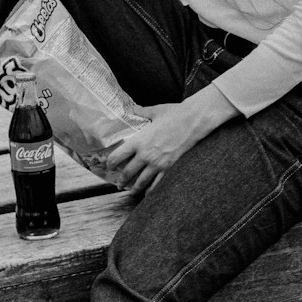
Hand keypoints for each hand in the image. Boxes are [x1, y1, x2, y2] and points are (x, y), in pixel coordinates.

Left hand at [108, 88, 238, 194]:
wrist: (193, 121)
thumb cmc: (175, 114)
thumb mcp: (156, 111)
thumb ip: (142, 112)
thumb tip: (134, 108)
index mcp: (139, 140)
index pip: (118, 156)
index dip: (110, 163)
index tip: (109, 166)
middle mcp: (145, 154)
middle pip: (127, 172)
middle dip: (121, 180)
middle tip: (118, 184)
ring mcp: (157, 163)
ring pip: (141, 181)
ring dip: (134, 188)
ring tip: (130, 192)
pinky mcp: (169, 167)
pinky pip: (157, 183)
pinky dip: (151, 190)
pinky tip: (148, 193)